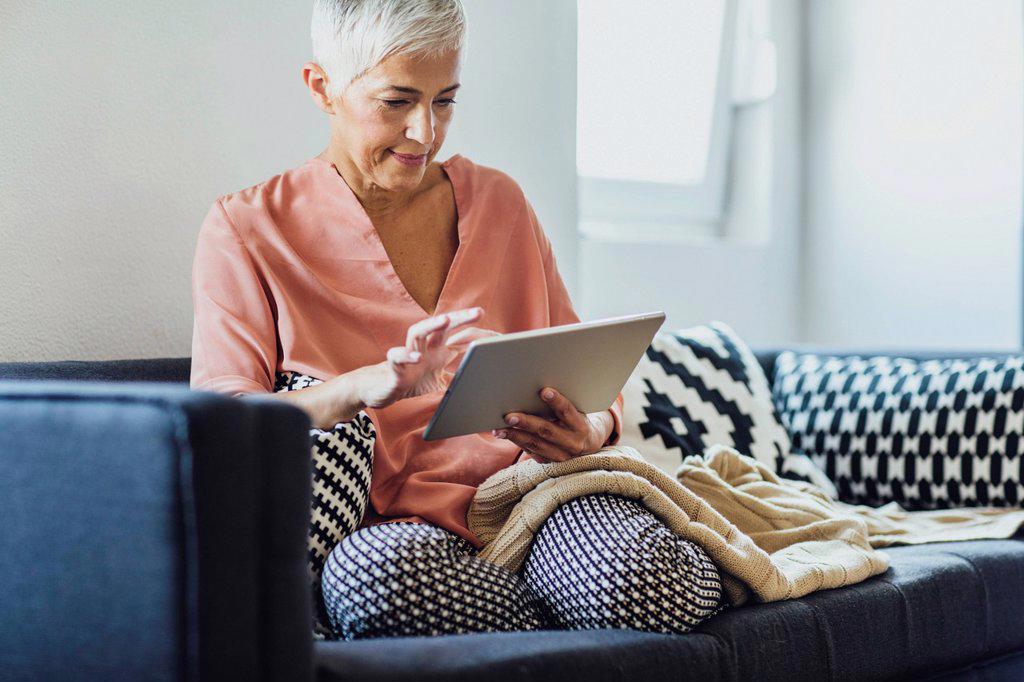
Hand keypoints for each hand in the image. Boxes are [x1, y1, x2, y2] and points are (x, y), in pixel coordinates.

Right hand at [358, 306, 489, 408]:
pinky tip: (416, 356)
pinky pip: (397, 357)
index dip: (477, 335)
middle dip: (459, 318)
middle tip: (479, 312)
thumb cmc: (411, 381)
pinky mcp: (394, 366)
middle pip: (441, 326)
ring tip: (444, 320)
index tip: (498, 337)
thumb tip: (479, 385)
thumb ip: (457, 380)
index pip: (459, 337)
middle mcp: (424, 347)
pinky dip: (405, 355)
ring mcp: (408, 354)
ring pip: (417, 332)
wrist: (383, 390)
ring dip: (431, 325)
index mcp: (438, 350)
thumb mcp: (440, 382)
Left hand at [492, 387, 610, 461]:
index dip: (557, 401)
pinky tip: (504, 435)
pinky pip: (531, 452)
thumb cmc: (578, 419)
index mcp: (581, 427)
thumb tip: (538, 389)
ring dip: (515, 436)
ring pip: (535, 445)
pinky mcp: (551, 462)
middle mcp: (573, 443)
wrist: (590, 443)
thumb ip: (562, 405)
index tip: (544, 390)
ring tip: (497, 429)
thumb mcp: (578, 410)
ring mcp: (562, 456)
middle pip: (547, 431)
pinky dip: (517, 442)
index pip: (568, 412)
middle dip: (526, 423)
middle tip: (509, 416)